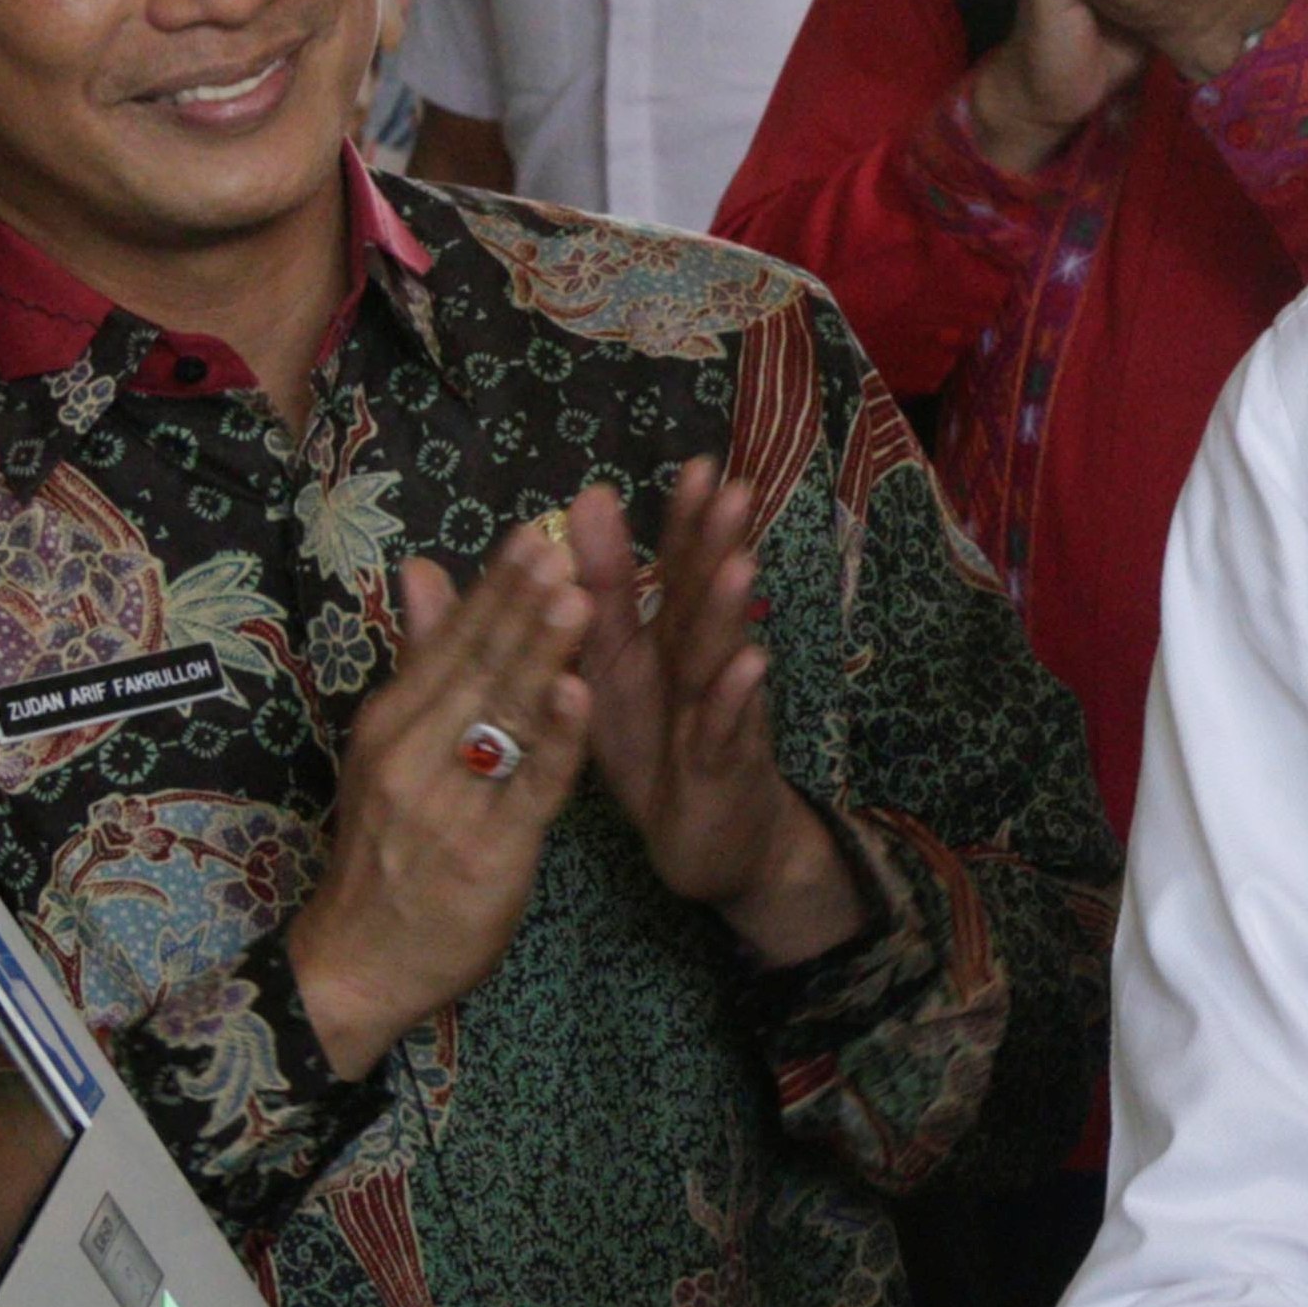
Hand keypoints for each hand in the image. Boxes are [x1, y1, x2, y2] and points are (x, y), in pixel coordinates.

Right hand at [287, 534, 594, 1079]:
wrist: (358, 966)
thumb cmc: (388, 849)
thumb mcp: (392, 747)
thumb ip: (421, 658)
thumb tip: (420, 566)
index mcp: (392, 724)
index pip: (452, 642)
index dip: (497, 586)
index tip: (539, 530)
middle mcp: (413, 755)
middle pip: (479, 669)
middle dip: (525, 604)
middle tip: (566, 542)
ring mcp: (449, 805)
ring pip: (505, 720)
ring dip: (543, 656)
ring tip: (579, 595)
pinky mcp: (488, 852)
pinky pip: (529, 788)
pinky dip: (556, 740)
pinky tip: (580, 694)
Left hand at [566, 463, 861, 967]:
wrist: (709, 841)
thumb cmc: (655, 748)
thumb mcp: (609, 673)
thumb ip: (587, 600)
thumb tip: (558, 519)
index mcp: (655, 643)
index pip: (667, 572)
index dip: (680, 522)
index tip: (695, 465)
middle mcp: (690, 667)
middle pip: (700, 599)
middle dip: (713, 545)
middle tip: (730, 489)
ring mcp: (712, 714)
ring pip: (716, 657)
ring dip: (727, 612)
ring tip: (738, 565)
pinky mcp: (722, 765)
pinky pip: (726, 728)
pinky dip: (736, 698)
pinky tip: (749, 663)